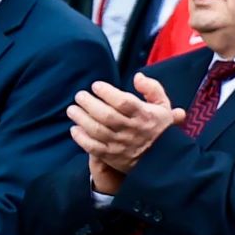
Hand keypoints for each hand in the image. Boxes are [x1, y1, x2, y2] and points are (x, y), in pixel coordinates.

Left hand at [71, 74, 178, 190]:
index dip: (107, 93)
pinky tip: (74, 129)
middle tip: (79, 96)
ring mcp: (120, 144)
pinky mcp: (111, 156)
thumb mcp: (163, 105)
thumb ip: (151, 88)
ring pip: (97, 131)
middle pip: (107, 115)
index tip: (96, 86)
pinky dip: (81, 138)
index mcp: (144, 115)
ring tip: (72, 109)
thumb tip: (137, 77)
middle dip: (89, 104)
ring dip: (81, 119)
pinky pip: (92, 147)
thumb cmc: (157, 126)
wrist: (161, 157)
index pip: (124, 102)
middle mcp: (132, 129)